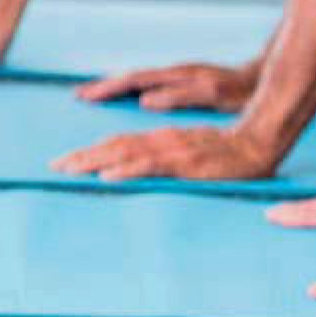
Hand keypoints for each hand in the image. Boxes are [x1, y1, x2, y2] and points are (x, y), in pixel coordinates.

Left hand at [49, 124, 283, 183]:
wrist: (261, 142)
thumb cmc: (233, 154)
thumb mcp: (195, 158)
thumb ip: (171, 163)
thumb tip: (148, 174)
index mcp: (164, 140)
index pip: (120, 144)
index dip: (92, 151)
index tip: (67, 161)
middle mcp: (163, 140)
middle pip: (115, 145)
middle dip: (83, 155)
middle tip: (54, 165)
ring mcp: (173, 150)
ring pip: (125, 153)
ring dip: (94, 160)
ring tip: (69, 168)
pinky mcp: (185, 162)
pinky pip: (150, 166)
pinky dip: (126, 169)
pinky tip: (107, 176)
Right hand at [75, 60, 256, 112]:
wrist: (261, 78)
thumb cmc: (239, 89)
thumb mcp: (212, 94)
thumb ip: (179, 96)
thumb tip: (144, 100)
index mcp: (176, 76)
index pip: (133, 80)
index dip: (108, 88)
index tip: (85, 95)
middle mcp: (173, 73)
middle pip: (131, 78)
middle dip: (104, 86)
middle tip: (78, 95)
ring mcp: (179, 77)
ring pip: (139, 80)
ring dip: (116, 87)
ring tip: (92, 96)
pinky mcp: (185, 83)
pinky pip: (150, 84)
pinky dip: (133, 89)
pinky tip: (128, 97)